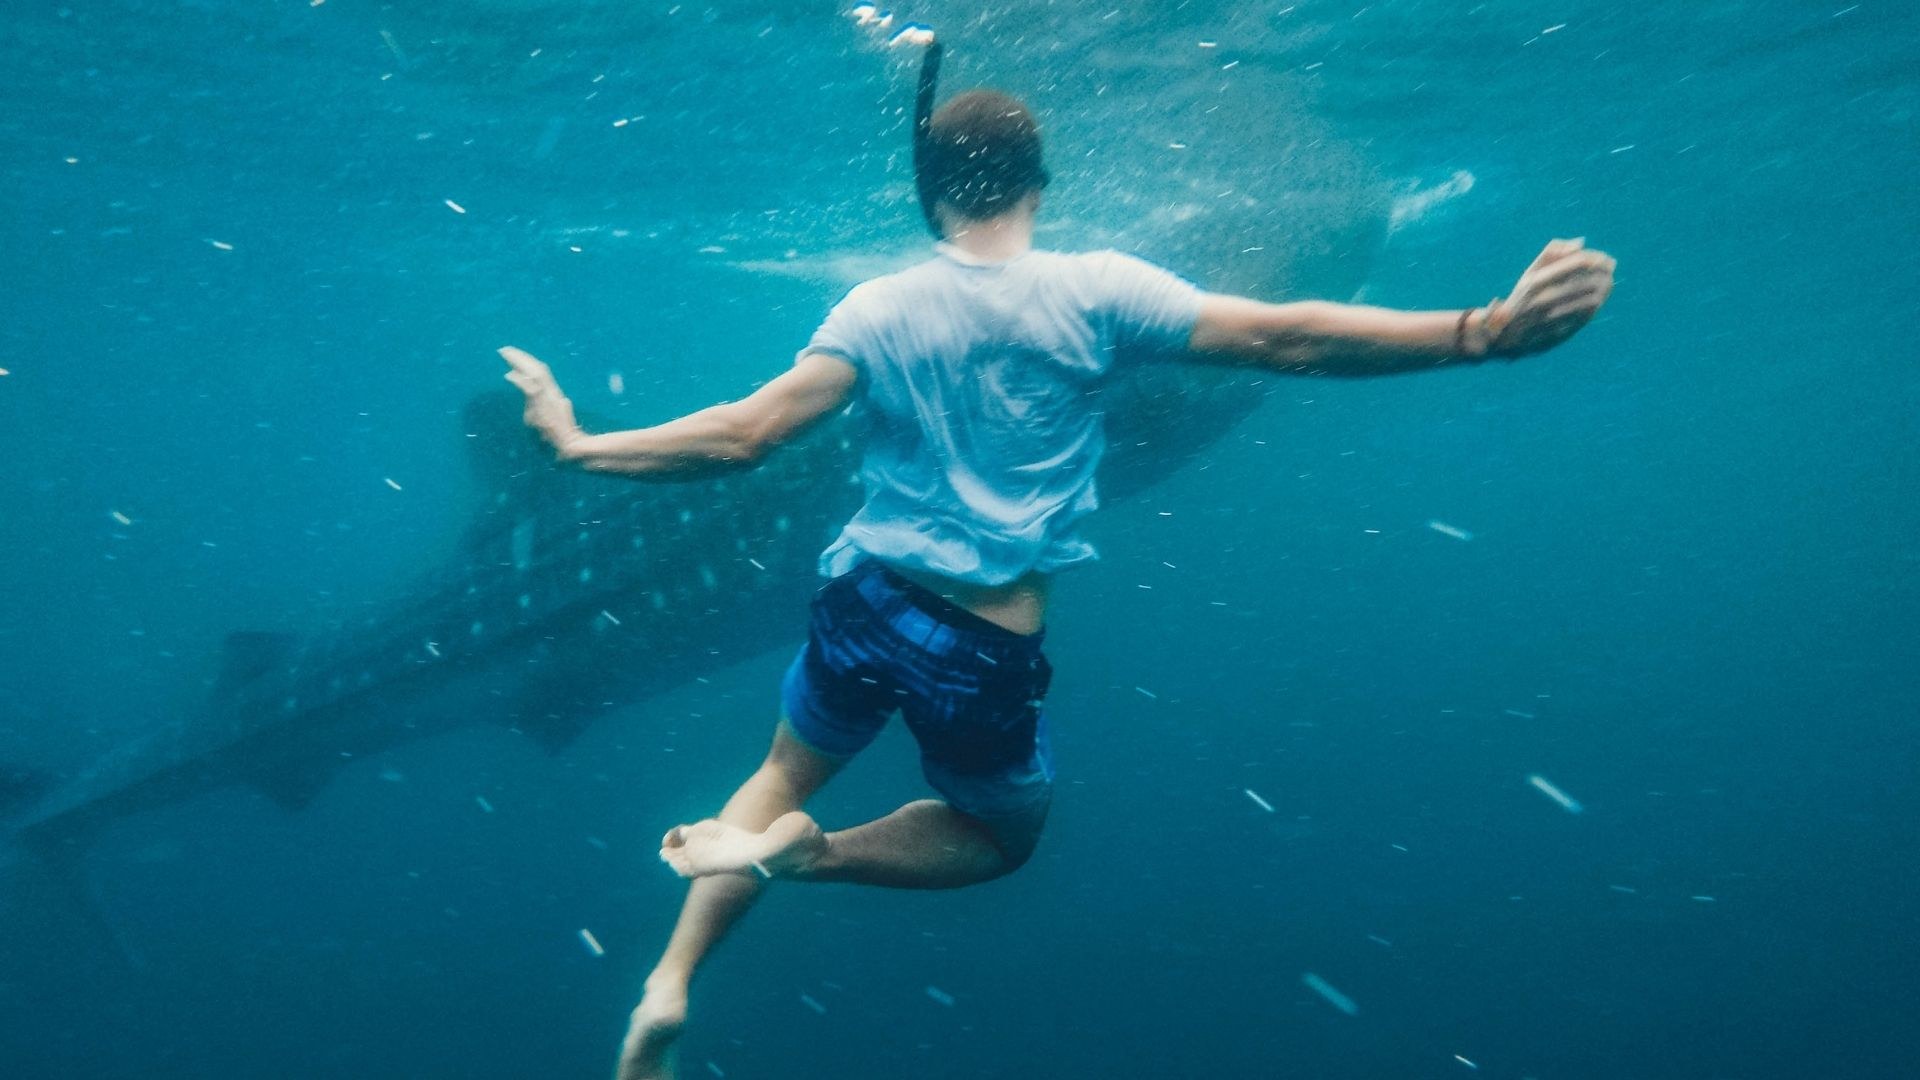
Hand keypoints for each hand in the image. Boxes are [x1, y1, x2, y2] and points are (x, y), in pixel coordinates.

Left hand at [499, 346, 583, 454]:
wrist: (569, 443)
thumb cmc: (558, 432)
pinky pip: (531, 390)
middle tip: (504, 349)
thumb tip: (522, 389)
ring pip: (534, 374)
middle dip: (520, 357)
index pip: (540, 370)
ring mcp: (549, 398)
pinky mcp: (545, 406)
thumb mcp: (543, 414)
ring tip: (505, 354)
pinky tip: (508, 376)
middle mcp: (551, 391)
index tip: (513, 353)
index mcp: (552, 391)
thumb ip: (533, 402)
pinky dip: (520, 381)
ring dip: (519, 363)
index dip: (527, 360)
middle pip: (536, 368)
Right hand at [1482, 238, 1615, 357]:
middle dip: (1604, 272)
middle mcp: (1543, 300)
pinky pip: (1588, 316)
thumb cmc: (1522, 298)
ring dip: (1605, 288)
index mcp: (1535, 281)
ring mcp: (1553, 319)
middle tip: (1610, 268)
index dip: (1596, 258)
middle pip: (1588, 281)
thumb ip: (1552, 253)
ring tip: (1607, 282)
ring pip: (1592, 299)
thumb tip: (1581, 242)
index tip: (1604, 258)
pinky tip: (1599, 298)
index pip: (1577, 263)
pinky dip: (1598, 304)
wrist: (1508, 336)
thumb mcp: (1530, 273)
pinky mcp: (1561, 333)